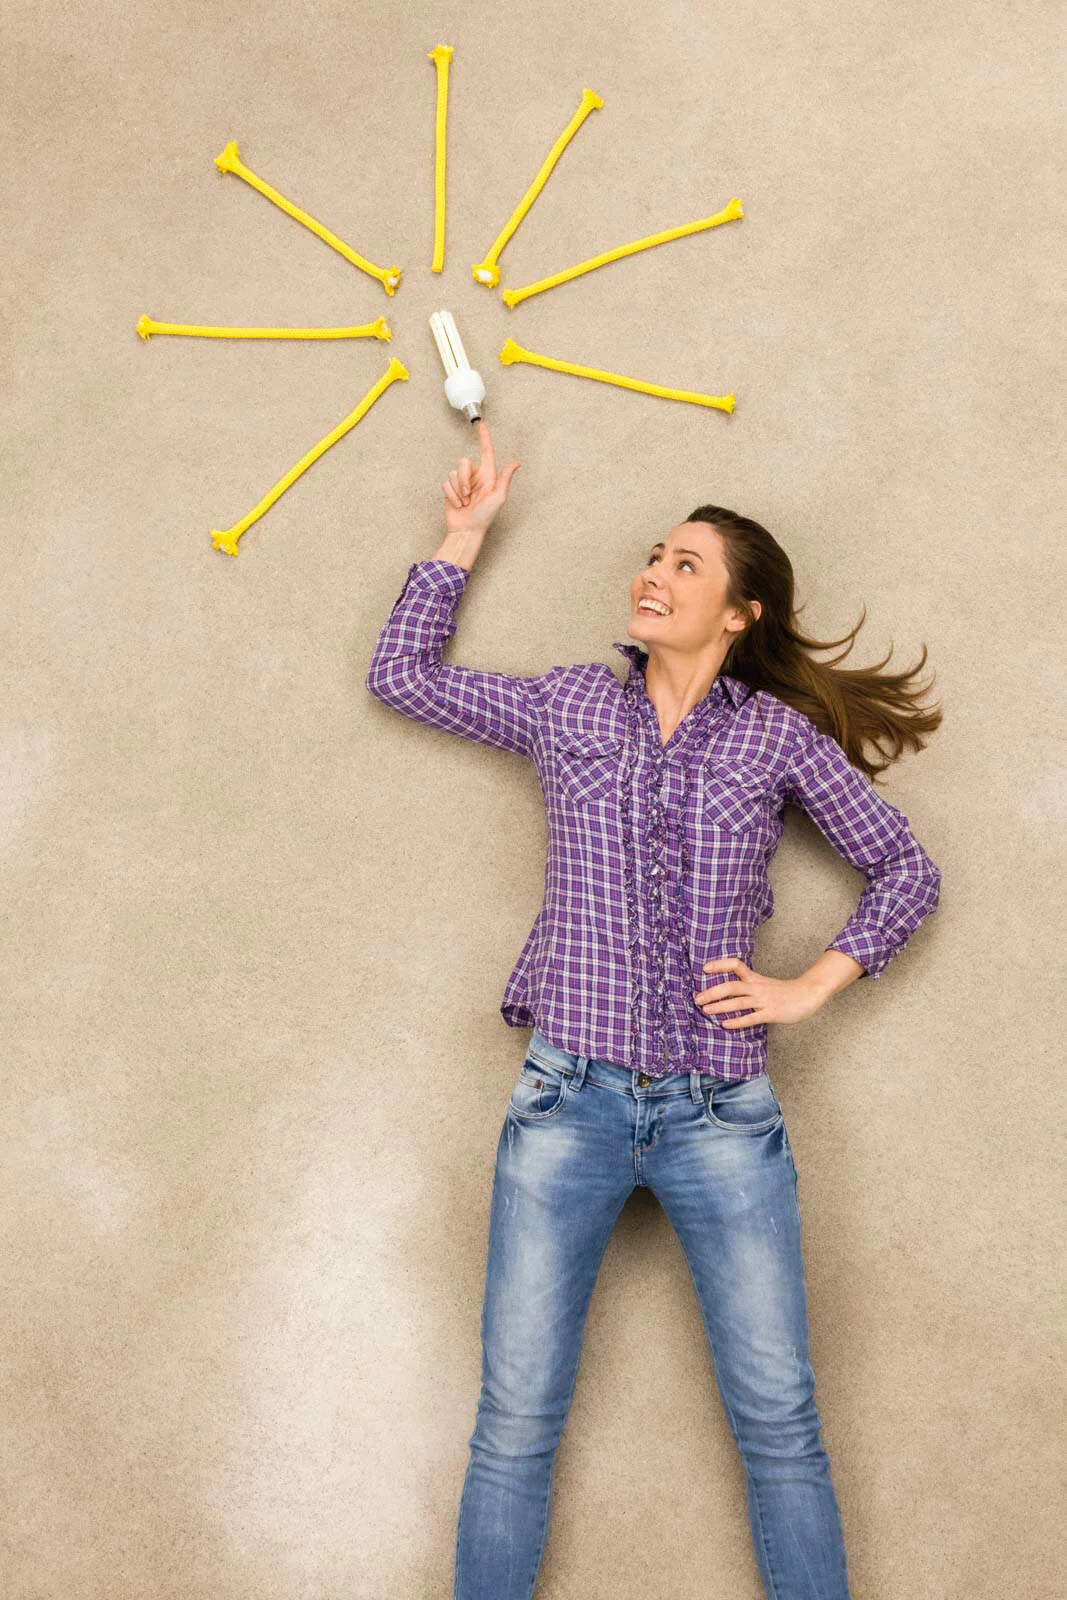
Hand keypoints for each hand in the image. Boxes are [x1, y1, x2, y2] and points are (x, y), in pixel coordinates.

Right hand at [441, 420, 520, 541]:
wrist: (467, 530)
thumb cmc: (484, 517)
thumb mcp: (498, 498)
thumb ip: (505, 479)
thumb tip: (516, 463)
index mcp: (488, 476)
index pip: (486, 452)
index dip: (484, 437)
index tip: (481, 424)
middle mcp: (475, 476)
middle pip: (463, 462)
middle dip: (464, 478)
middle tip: (469, 495)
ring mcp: (462, 483)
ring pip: (454, 473)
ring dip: (458, 490)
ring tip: (465, 503)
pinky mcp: (451, 489)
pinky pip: (446, 483)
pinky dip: (451, 495)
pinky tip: (458, 505)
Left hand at [692, 958, 826, 1027]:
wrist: (808, 994)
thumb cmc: (785, 991)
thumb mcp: (764, 984)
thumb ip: (749, 985)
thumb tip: (728, 992)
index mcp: (755, 978)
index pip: (735, 965)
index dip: (720, 965)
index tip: (705, 968)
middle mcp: (757, 987)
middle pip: (731, 986)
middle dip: (712, 992)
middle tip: (697, 998)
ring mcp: (764, 1000)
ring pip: (738, 1001)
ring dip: (720, 1006)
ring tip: (705, 1010)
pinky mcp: (771, 1013)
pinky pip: (751, 1018)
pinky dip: (736, 1021)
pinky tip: (724, 1025)